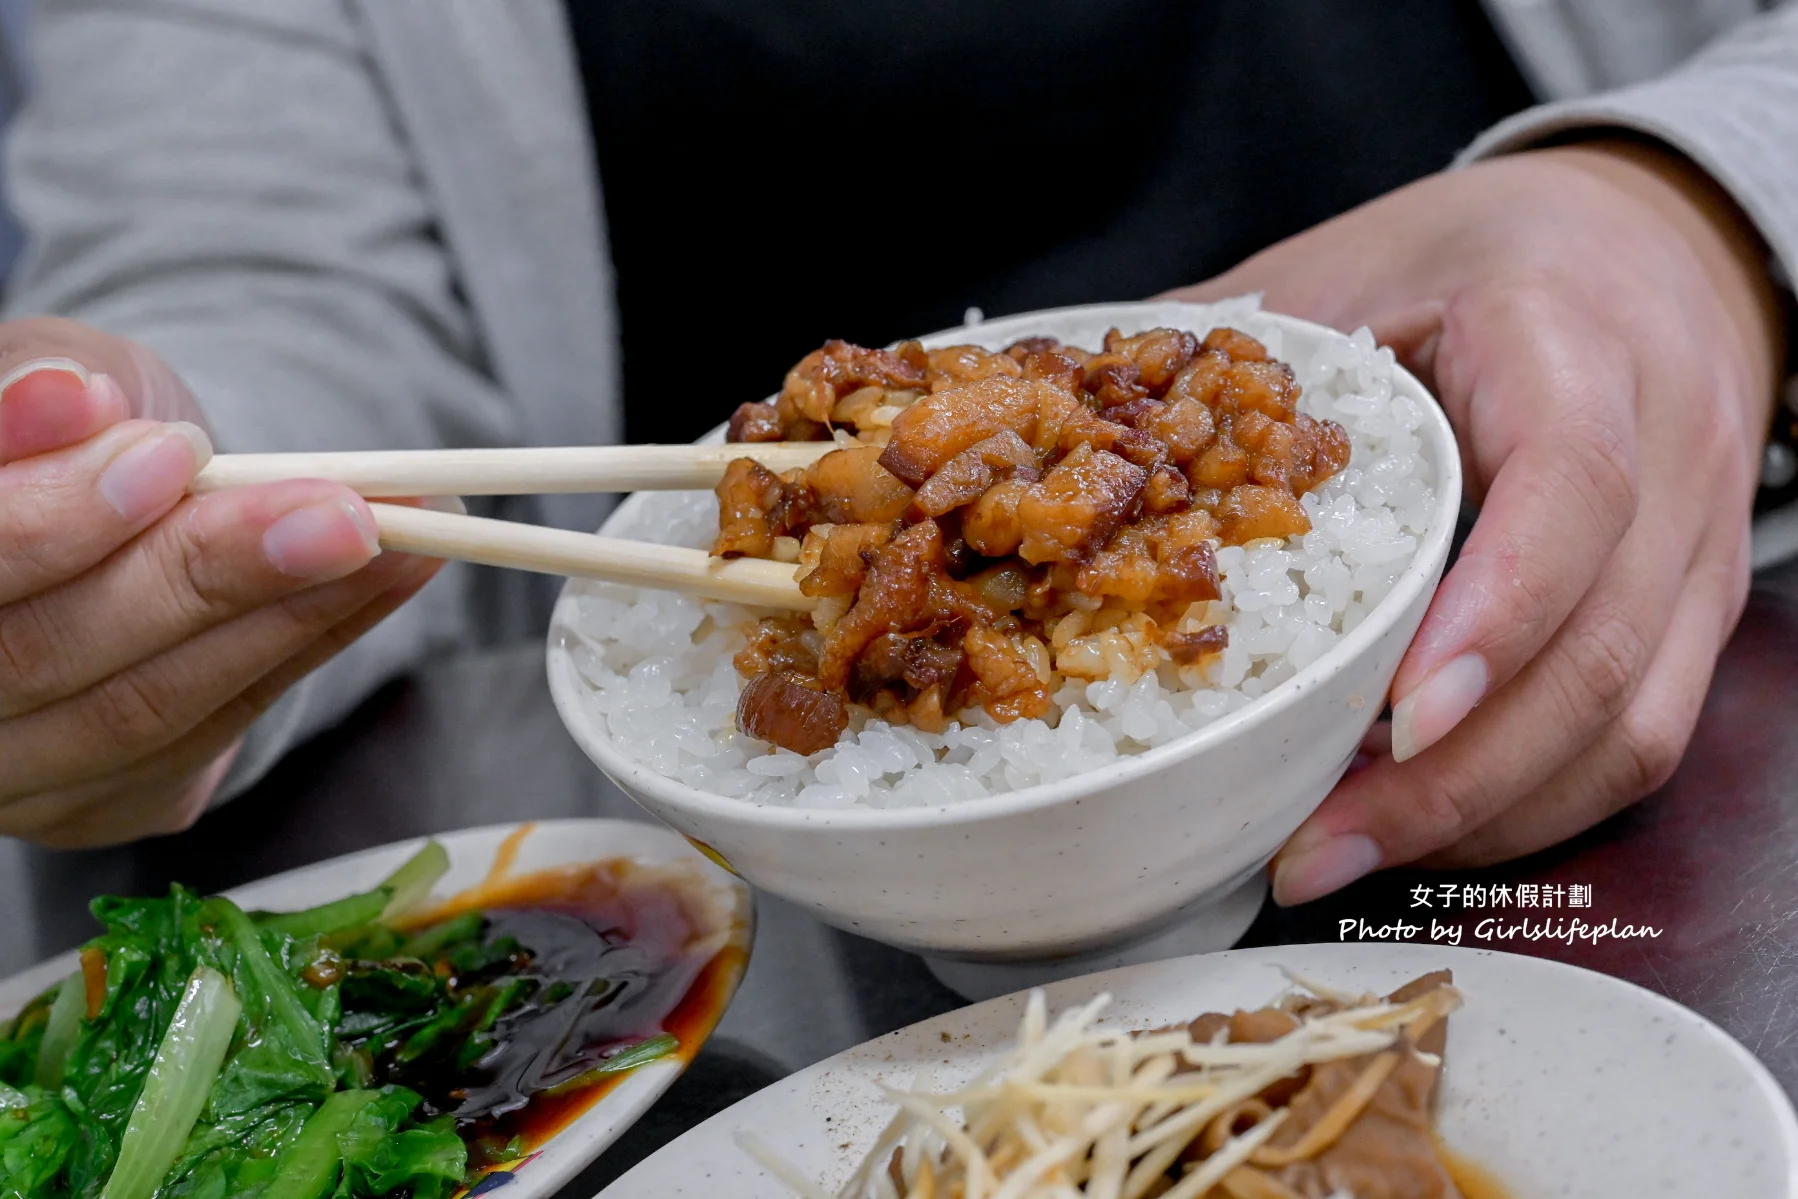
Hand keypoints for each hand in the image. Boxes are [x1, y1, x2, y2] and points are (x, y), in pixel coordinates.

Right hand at [0, 318, 441, 846]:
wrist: (110, 509)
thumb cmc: (61, 432)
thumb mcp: (53, 381)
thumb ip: (45, 387)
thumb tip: (73, 396)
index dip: (52, 518)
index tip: (170, 452)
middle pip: (43, 653)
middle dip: (202, 574)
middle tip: (338, 512)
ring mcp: (8, 772)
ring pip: (139, 708)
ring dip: (285, 615)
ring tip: (396, 534)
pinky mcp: (98, 801)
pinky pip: (210, 729)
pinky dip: (309, 643)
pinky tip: (392, 578)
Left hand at [1170, 140, 1783, 902]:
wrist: (1642, 240)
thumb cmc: (1483, 254)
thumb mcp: (1355, 261)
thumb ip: (1238, 339)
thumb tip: (1085, 417)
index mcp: (1574, 343)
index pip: (1572, 486)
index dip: (1496, 613)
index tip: (1398, 718)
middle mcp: (1669, 453)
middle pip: (1600, 650)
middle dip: (1455, 779)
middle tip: (1314, 846)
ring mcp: (1698, 543)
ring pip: (1632, 722)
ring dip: (1488, 817)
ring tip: (1344, 856)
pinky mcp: (1694, 609)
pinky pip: (1640, 735)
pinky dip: (1529, 802)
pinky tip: (1419, 825)